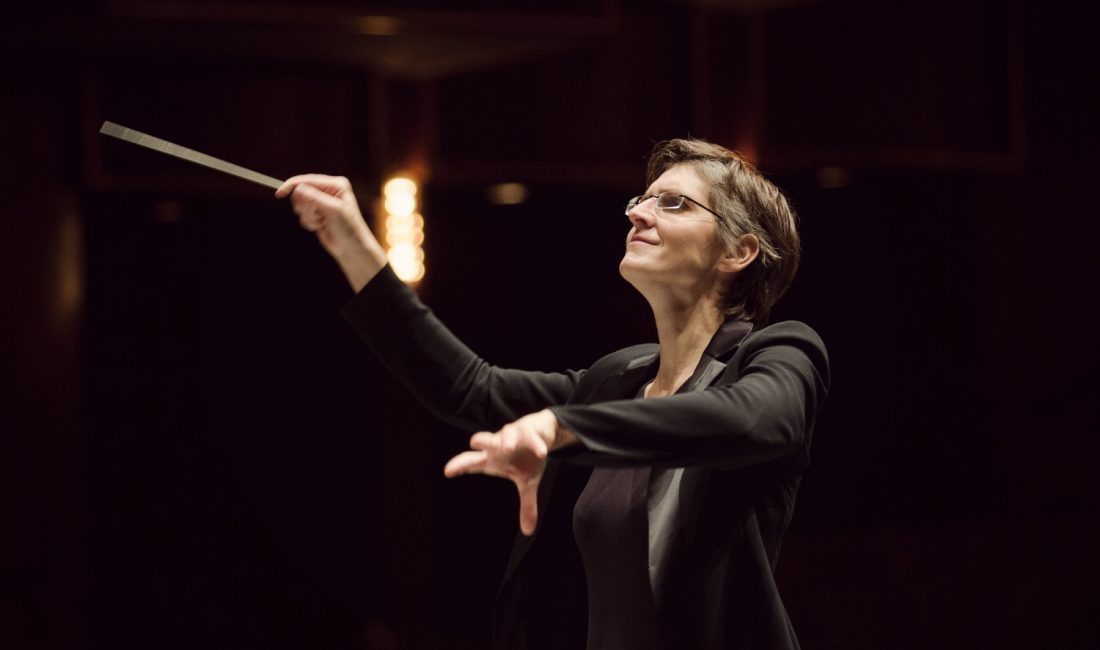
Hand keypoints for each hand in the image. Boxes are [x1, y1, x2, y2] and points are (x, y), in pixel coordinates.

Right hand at [275, 174, 386, 289]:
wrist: (351, 248)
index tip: (279, 194)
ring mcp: (322, 202)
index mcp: (336, 185)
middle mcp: (328, 191)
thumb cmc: (348, 228)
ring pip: (300, 205)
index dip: (292, 186)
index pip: (308, 180)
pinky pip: (302, 215)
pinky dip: (308, 222)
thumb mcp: (333, 211)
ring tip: (322, 222)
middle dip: (305, 206)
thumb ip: (315, 199)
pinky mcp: (317, 213)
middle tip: (317, 215)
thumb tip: (298, 188)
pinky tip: (320, 226)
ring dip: (308, 216)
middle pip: (301, 192)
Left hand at [444, 409, 564, 535]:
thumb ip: (526, 505)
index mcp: (494, 460)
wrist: (542, 433)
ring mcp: (513, 436)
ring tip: (507, 447)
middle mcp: (499, 446)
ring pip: (505, 435)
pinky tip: (541, 453)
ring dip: (505, 440)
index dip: (460, 465)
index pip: (472, 463)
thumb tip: (529, 532)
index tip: (447, 471)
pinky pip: (531, 437)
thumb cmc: (526, 457)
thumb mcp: (527, 482)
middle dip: (479, 442)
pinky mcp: (529, 430)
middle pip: (484, 443)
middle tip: (473, 443)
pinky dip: (536, 445)